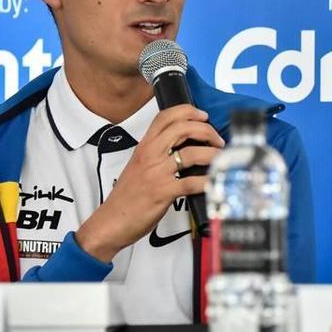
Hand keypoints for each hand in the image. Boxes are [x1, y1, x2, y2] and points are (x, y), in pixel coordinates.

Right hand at [75, 104, 224, 262]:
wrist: (111, 221)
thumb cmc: (126, 197)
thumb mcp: (139, 166)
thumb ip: (158, 154)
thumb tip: (183, 147)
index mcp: (144, 146)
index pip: (165, 117)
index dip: (187, 111)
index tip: (202, 116)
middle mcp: (150, 155)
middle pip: (182, 128)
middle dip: (206, 130)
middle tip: (217, 139)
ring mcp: (157, 173)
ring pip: (191, 153)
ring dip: (212, 154)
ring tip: (220, 159)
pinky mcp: (163, 192)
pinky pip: (191, 182)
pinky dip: (207, 181)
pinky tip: (214, 182)